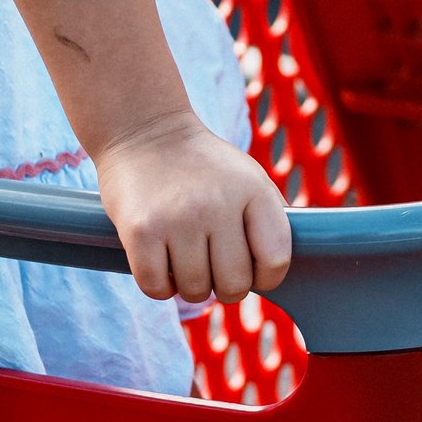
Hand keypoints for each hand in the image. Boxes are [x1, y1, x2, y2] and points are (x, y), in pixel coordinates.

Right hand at [96, 117, 294, 303]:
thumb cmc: (204, 166)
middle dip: (225, 287)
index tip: (252, 270)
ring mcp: (177, 218)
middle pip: (234, 285)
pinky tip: (161, 262)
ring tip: (185, 260)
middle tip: (213, 268)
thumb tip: (282, 270)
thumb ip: (270, 219)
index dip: (266, 276)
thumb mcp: (249, 178)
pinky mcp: (139, 231)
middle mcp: (217, 204)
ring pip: (195, 291)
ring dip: (190, 286)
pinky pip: (156, 289)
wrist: (146, 130)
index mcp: (253, 190)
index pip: (276, 259)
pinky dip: (159, 285)